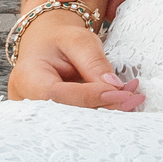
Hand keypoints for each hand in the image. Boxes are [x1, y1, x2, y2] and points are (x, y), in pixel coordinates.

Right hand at [7, 8, 142, 110]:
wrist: (47, 46)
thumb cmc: (60, 41)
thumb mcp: (78, 40)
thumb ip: (94, 63)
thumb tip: (114, 88)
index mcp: (28, 79)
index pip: (57, 94)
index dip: (89, 97)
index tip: (119, 93)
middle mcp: (28, 103)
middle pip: (68, 114)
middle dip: (104, 108)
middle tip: (134, 99)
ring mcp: (38, 116)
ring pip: (76, 121)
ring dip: (107, 111)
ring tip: (133, 97)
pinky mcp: (52, 120)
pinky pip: (78, 120)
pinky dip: (101, 111)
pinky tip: (122, 101)